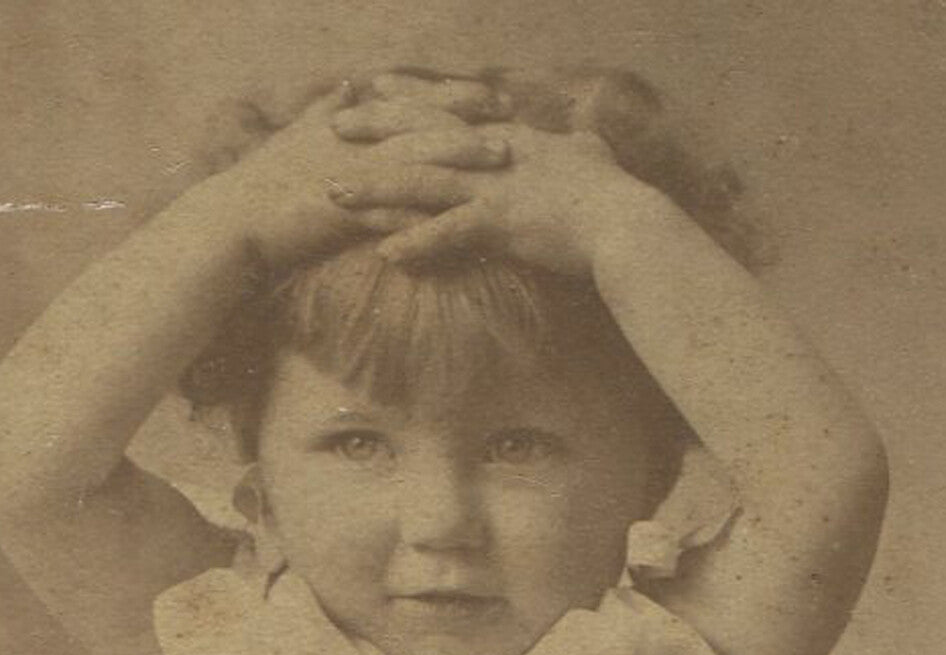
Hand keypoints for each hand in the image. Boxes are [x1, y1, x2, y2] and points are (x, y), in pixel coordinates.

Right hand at [216, 79, 512, 267]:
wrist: (235, 220)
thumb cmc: (266, 179)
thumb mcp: (300, 134)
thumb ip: (331, 107)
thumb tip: (352, 82)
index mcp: (354, 123)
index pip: (415, 102)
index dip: (458, 98)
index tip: (496, 97)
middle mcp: (358, 143)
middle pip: (426, 126)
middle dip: (474, 125)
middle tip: (515, 127)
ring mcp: (353, 175)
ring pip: (418, 162)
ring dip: (463, 163)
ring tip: (501, 166)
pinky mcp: (345, 213)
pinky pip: (395, 215)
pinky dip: (430, 218)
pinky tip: (463, 225)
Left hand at [327, 91, 647, 274]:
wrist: (628, 225)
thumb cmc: (613, 195)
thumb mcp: (594, 156)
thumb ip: (579, 144)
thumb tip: (582, 136)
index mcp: (507, 138)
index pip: (448, 112)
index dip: (407, 100)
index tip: (372, 93)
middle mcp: (493, 155)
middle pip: (423, 137)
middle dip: (374, 132)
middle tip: (331, 129)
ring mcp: (495, 186)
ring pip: (423, 181)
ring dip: (375, 188)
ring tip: (333, 193)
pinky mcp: (502, 222)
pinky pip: (449, 232)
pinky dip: (416, 243)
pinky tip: (383, 255)